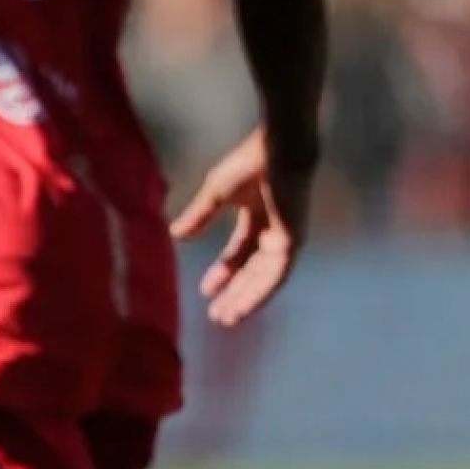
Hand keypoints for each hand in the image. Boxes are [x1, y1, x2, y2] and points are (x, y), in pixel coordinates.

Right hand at [169, 129, 313, 327]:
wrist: (279, 149)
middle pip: (252, 270)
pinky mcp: (293, 240)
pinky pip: (276, 274)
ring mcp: (285, 236)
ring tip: (226, 319)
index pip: (240, 252)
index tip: (205, 291)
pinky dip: (260, 292)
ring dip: (246, 298)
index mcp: (257, 215)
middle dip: (234, 292)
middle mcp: (272, 230)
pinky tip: (244, 307)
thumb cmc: (250, 162)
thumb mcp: (216, 193)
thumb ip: (199, 215)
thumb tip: (175, 234)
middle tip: (216, 316)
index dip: (224, 272)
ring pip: (264, 278)